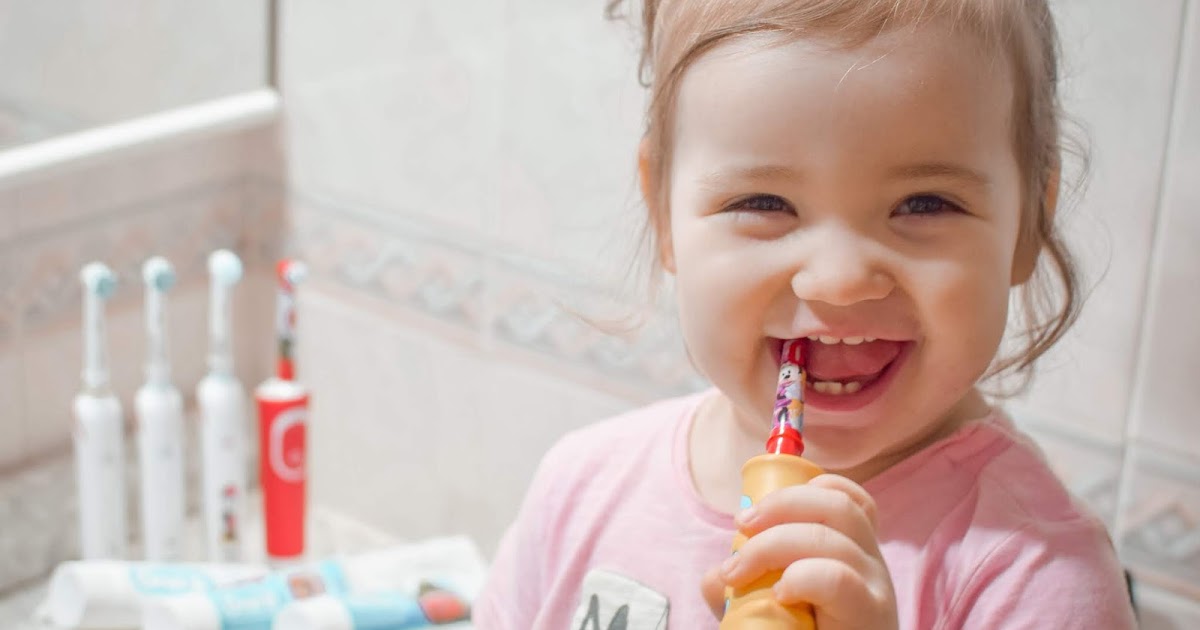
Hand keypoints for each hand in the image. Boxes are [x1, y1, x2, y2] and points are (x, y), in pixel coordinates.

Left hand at [701, 474, 898, 629]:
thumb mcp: (769, 611)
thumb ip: (743, 589)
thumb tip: (715, 576)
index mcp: (854, 553)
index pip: (847, 497)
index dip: (804, 489)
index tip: (754, 512)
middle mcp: (872, 564)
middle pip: (835, 504)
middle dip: (779, 506)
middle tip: (739, 529)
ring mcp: (876, 589)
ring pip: (830, 535)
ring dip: (771, 545)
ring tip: (738, 574)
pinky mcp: (871, 614)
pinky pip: (836, 578)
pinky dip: (800, 577)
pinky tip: (780, 596)